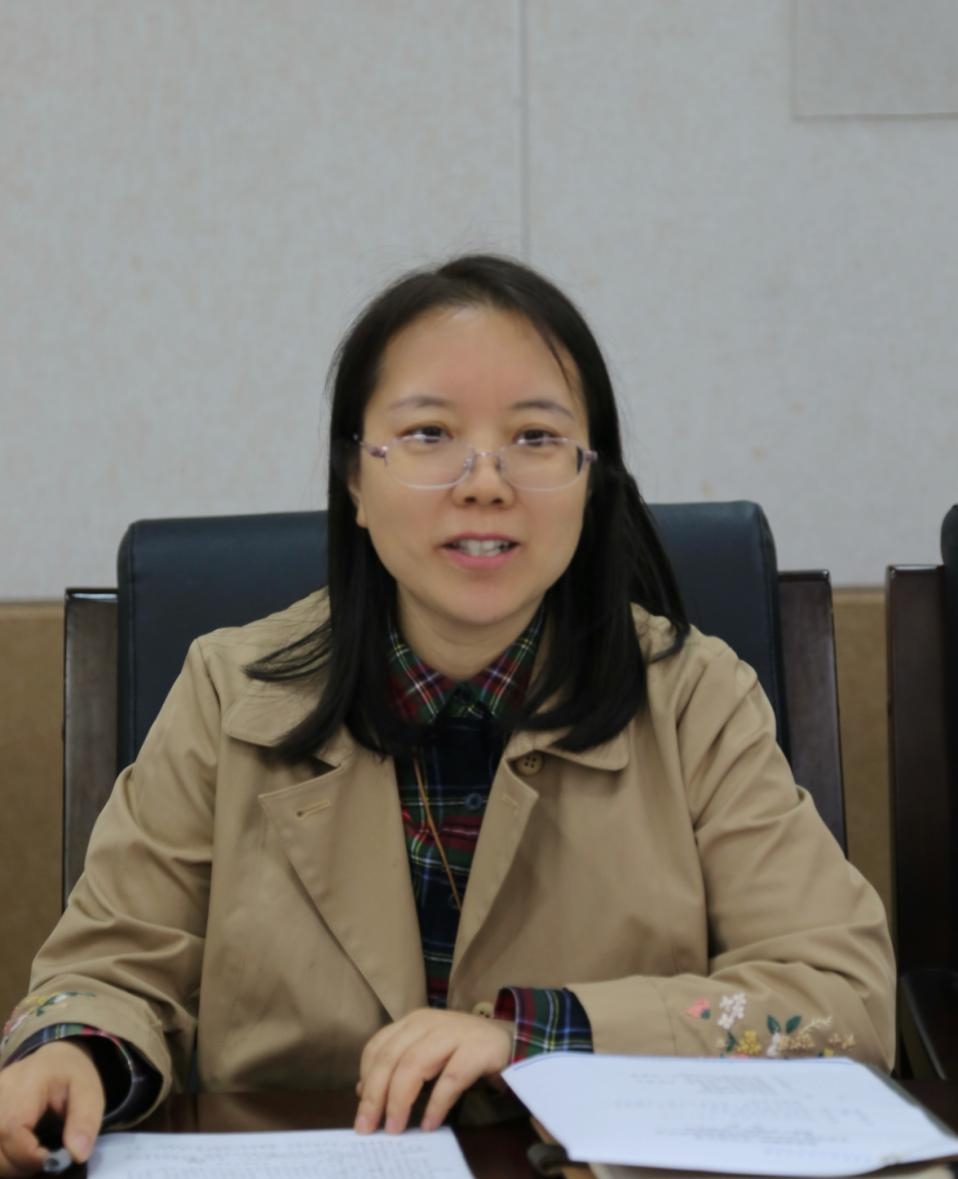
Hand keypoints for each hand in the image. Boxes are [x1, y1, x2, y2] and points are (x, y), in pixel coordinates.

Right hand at [0, 1041, 103, 1176]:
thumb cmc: (70, 1075)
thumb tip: (77, 1156)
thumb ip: (85, 1120)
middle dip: (18, 1164)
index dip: (28, 1156)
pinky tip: (19, 1152)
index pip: (11, 1129)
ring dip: (8, 1164)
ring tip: (32, 1156)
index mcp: (25, 1082)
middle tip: (44, 1159)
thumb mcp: (89, 1090)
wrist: (52, 1060)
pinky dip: (3, 1156)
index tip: (51, 1159)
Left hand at [354, 1009, 513, 1134]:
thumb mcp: (426, 1053)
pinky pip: (451, 1078)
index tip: (361, 1110)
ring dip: (400, 1100)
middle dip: (376, 1094)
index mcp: (413, 1021)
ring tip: (395, 1128)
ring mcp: (454, 1032)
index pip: (378, 1046)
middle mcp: (429, 1022)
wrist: (512, 1041)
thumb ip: (398, 1065)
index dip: (365, 1078)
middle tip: (368, 1127)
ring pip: (415, 1064)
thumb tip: (363, 1090)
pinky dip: (436, 1103)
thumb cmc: (463, 1050)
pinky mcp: (477, 1048)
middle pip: (392, 1057)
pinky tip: (429, 1123)